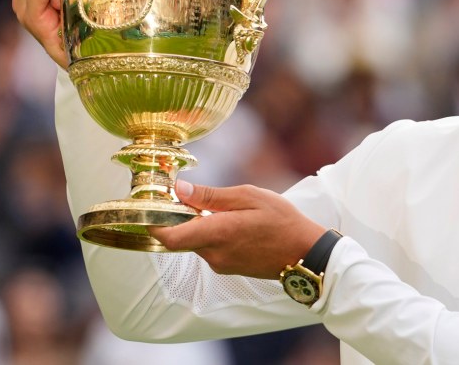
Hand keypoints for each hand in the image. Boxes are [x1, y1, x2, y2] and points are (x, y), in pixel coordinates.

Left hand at [151, 180, 327, 279]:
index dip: (154, 223)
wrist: (305, 253)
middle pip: (180, 237)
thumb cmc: (281, 221)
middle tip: (188, 195)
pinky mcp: (228, 268)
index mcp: (216, 234)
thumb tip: (179, 190)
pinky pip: (210, 249)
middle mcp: (213, 254)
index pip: (168, 237)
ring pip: (196, 242)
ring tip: (220, 206)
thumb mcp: (248, 196)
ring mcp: (221, 264)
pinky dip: (212, 234)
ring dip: (199, 225)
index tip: (153, 205)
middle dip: (180, 217)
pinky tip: (232, 221)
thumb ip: (211, 196)